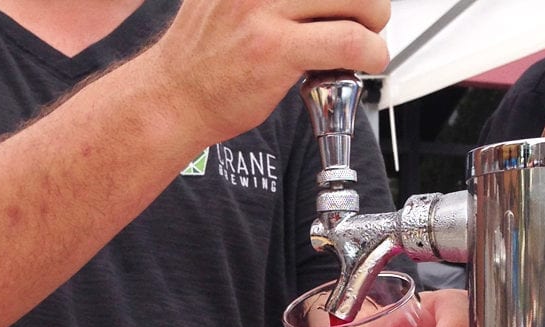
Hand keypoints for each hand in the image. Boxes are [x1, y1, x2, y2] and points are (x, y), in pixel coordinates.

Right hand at [144, 0, 391, 144]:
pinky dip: (372, 53)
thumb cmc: (203, 56)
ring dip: (374, 22)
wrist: (171, 98)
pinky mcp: (276, 50)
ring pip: (358, 0)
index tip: (343, 8)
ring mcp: (264, 10)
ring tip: (362, 43)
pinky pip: (350, 42)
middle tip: (362, 19)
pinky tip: (365, 62)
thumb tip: (318, 2)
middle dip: (367, 0)